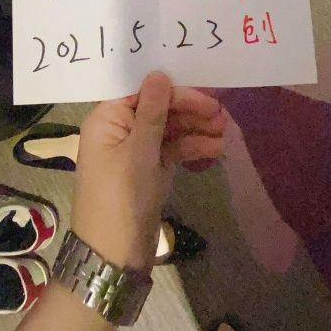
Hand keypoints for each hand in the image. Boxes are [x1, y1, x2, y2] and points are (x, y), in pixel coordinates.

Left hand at [71, 73, 225, 273]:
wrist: (113, 256)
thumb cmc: (121, 197)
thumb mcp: (140, 152)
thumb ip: (153, 111)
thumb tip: (158, 73)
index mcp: (106, 119)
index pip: (140, 90)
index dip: (171, 88)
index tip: (205, 90)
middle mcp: (117, 129)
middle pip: (156, 108)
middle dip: (187, 109)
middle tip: (221, 113)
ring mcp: (133, 151)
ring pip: (167, 129)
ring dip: (194, 128)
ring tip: (224, 131)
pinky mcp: (147, 170)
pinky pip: (170, 149)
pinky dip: (190, 148)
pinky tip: (215, 148)